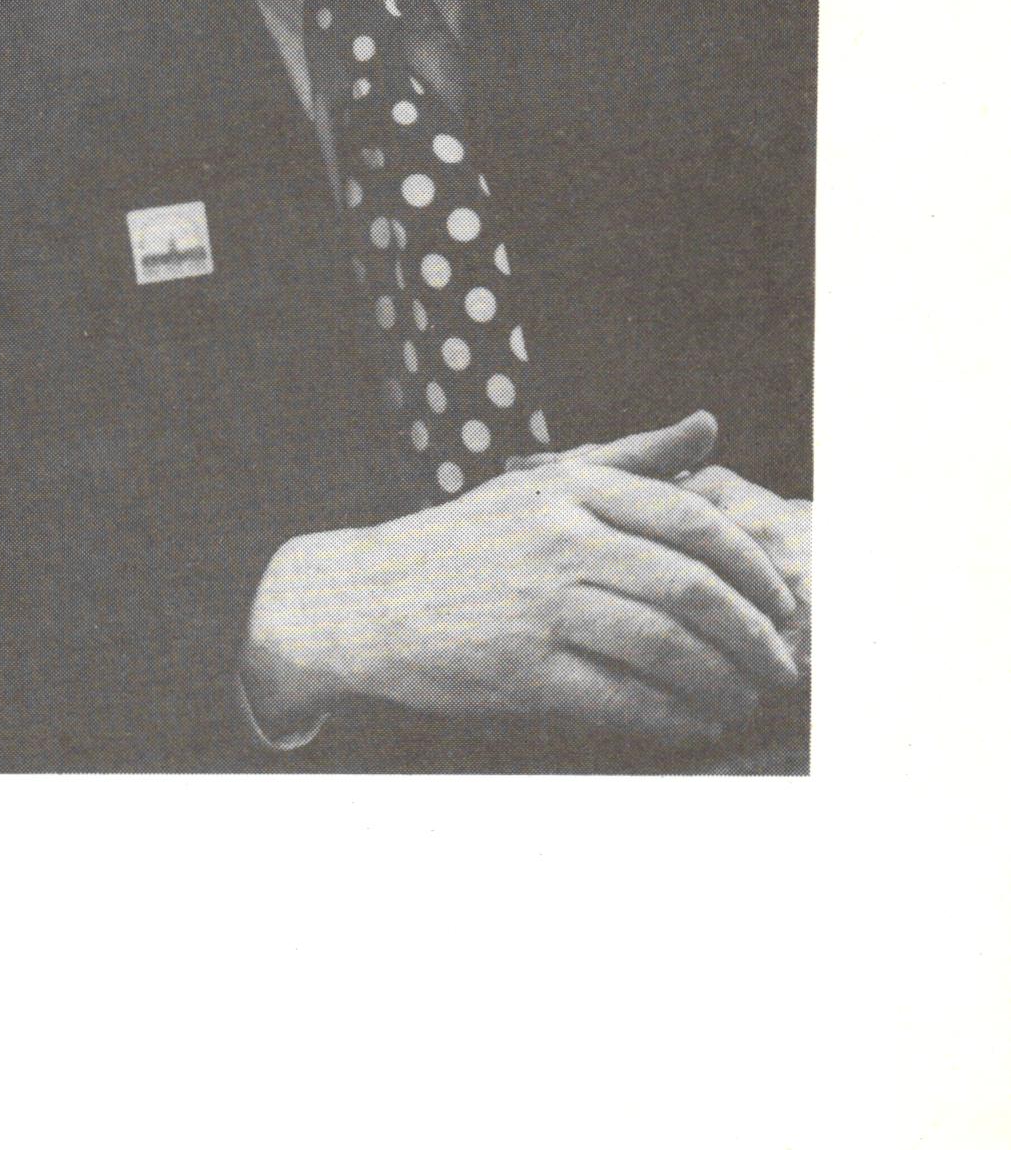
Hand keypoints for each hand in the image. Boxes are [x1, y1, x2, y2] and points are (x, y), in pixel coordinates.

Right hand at [242, 413, 799, 748]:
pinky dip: (671, 717)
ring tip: (743, 699)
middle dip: (751, 633)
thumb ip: (630, 457)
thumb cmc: (465, 543)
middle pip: (687, 586)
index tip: (782, 601)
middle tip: (781, 664)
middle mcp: (558, 538)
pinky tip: (694, 723)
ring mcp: (538, 603)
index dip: (751, 565)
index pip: (691, 519)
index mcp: (571, 488)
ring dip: (720, 681)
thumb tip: (709, 426)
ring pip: (662, 645)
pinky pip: (619, 698)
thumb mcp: (542, 484)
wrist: (366, 599)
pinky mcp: (521, 668)